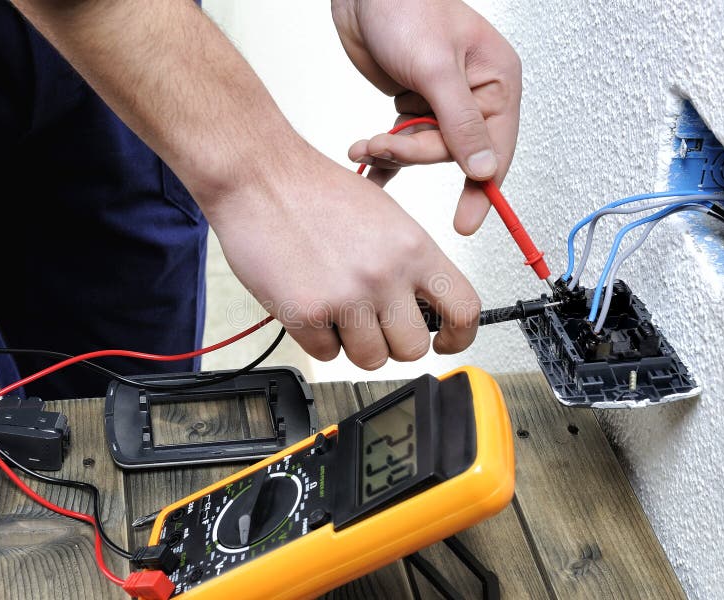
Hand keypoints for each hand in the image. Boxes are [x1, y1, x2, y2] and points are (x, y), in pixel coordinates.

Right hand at [204, 141, 479, 368]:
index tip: (445, 342)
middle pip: (414, 349)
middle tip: (376, 327)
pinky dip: (318, 339)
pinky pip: (327, 354)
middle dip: (394, 345)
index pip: (464, 309)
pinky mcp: (306, 313)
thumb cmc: (315, 191)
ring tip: (338, 313)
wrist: (260, 176)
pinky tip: (311, 307)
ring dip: (355, 344)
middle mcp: (386, 274)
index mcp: (414, 248)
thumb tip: (426, 306)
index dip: (459, 337)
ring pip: (371, 359)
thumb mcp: (386, 217)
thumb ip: (410, 263)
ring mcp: (346, 296)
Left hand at [332, 0, 521, 234]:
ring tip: (365, 144)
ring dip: (393, 152)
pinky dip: (387, 158)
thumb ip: (460, 122)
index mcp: (496, 82)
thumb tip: (484, 170)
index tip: (467, 222)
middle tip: (383, 148)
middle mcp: (473, 96)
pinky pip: (406, 144)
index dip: (482, 187)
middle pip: (452, 153)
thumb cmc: (405, 7)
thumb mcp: (435, 67)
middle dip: (415, 154)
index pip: (495, 147)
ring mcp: (442, 104)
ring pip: (424, 151)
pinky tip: (369, 168)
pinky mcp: (414, 107)